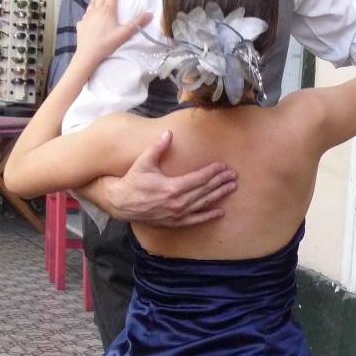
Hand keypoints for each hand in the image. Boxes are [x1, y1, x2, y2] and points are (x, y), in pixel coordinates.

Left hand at [75, 0, 152, 68]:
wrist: (87, 54)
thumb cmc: (106, 44)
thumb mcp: (124, 34)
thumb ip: (137, 24)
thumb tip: (150, 14)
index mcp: (107, 11)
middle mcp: (96, 10)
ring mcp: (87, 16)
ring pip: (93, 1)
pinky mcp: (82, 23)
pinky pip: (87, 11)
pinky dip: (91, 6)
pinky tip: (91, 9)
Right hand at [106, 130, 237, 225]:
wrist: (122, 203)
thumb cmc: (133, 180)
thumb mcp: (144, 162)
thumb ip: (158, 148)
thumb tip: (168, 133)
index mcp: (172, 187)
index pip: (199, 178)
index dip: (212, 172)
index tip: (222, 167)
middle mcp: (178, 202)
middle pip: (205, 191)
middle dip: (220, 182)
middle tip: (234, 176)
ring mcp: (177, 214)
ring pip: (203, 204)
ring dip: (219, 196)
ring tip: (232, 188)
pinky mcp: (174, 222)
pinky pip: (195, 219)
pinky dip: (208, 216)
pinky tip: (220, 212)